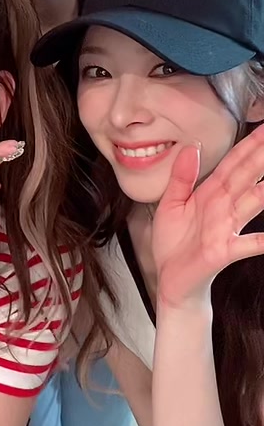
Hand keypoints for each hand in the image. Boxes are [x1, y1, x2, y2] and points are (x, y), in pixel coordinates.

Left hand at [152, 131, 263, 309]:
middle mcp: (223, 207)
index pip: (234, 164)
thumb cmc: (173, 242)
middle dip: (262, 157)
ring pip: (252, 203)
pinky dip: (263, 240)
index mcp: (210, 193)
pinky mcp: (224, 250)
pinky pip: (249, 244)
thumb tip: (190, 147)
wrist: (170, 280)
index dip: (249, 145)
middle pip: (247, 176)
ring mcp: (226, 228)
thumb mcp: (170, 203)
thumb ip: (181, 176)